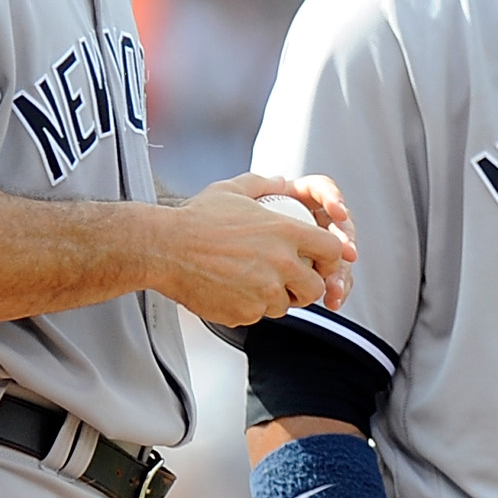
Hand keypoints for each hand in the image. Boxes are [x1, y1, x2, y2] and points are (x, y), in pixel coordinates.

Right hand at [156, 174, 360, 327]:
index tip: (319, 260)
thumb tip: (282, 182)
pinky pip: (258, 315)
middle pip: (315, 287)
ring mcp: (263, 291)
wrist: (165, 249)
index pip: (332, 250)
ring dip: (276, 298)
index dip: (330, 258)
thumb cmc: (195, 220)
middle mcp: (280, 263)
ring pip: (286, 305)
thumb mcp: (232, 190)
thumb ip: (263, 184)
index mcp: (283, 232)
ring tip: (254, 283)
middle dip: (306, 286)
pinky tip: (232, 290)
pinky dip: (249, 307)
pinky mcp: (246, 312)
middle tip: (290, 281)